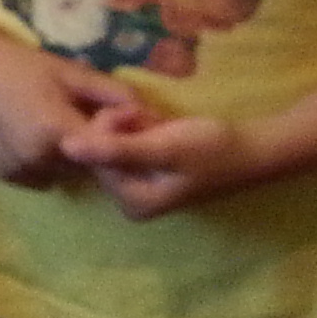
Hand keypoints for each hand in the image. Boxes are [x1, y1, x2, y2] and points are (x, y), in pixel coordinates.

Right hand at [0, 32, 139, 190]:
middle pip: (84, 165)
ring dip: (61, 157)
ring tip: (43, 122)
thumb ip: (110, 93)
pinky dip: (36, 161)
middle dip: (87, 147)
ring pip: (59, 173)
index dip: (117, 145)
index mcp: (58, 132)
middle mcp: (38, 160)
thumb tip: (146, 112)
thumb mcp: (66, 71)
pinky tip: (21, 132)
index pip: (108, 154)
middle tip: (72, 116)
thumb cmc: (12, 62)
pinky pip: (34, 176)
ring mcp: (16, 171)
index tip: (116, 131)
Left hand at [59, 107, 264, 220]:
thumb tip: (64, 148)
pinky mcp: (150, 173)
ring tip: (161, 123)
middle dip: (123, 127)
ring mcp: (141, 188)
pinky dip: (142, 129)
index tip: (139, 114)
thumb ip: (114, 149)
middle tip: (152, 119)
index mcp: (132, 203)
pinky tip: (164, 126)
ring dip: (133, 125)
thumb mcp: (161, 147)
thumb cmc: (211, 149)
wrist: (252, 148)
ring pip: (114, 143)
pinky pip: (130, 144)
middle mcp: (132, 201)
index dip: (110, 127)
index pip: (94, 157)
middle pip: (102, 152)